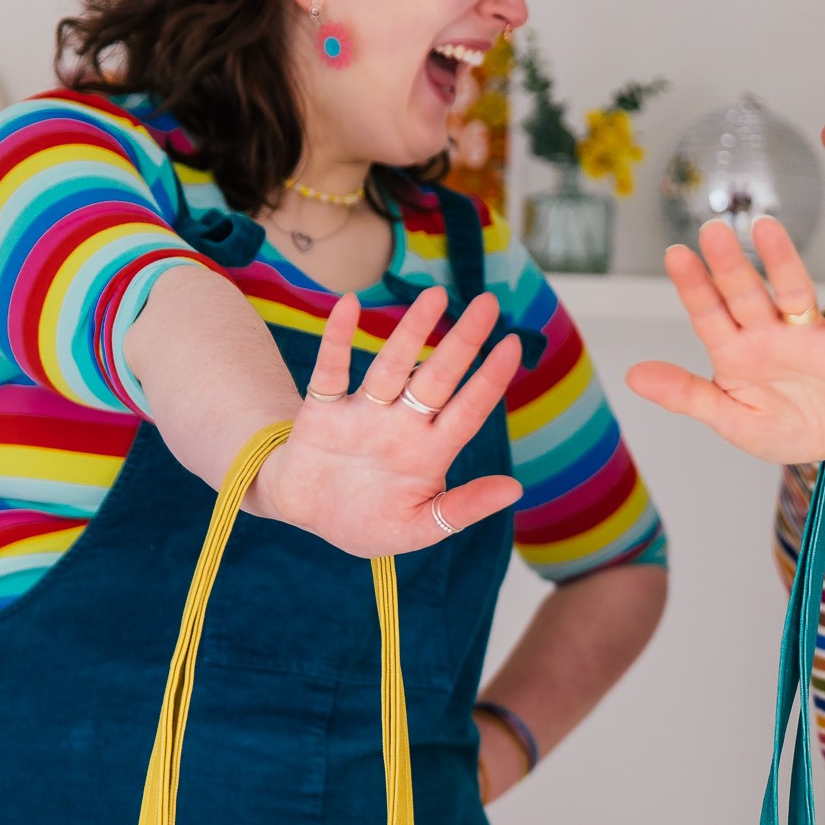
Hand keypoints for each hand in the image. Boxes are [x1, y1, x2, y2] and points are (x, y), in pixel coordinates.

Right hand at [254, 288, 522, 555]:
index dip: (489, 380)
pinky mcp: (322, 412)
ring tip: (434, 295)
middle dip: (462, 342)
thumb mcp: (419, 529)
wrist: (308, 516)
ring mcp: (362, 414)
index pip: (468, 410)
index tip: (513, 344)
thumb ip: (462, 509)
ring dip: (411, 333)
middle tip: (488, 302)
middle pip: (436, 378)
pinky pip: (330, 371)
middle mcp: (401, 425)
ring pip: (391, 367)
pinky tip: (348, 305)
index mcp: (429, 454)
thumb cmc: (369, 523)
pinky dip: (337, 340)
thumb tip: (516, 489)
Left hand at [628, 218, 824, 465]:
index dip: (693, 287)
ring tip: (764, 228)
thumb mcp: (730, 419)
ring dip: (780, 261)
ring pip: (792, 292)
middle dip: (729, 265)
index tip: (675, 255)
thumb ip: (686, 396)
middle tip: (713, 230)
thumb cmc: (782, 427)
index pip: (708, 314)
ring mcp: (807, 335)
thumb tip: (632, 376)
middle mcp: (768, 335)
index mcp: (734, 353)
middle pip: (745, 294)